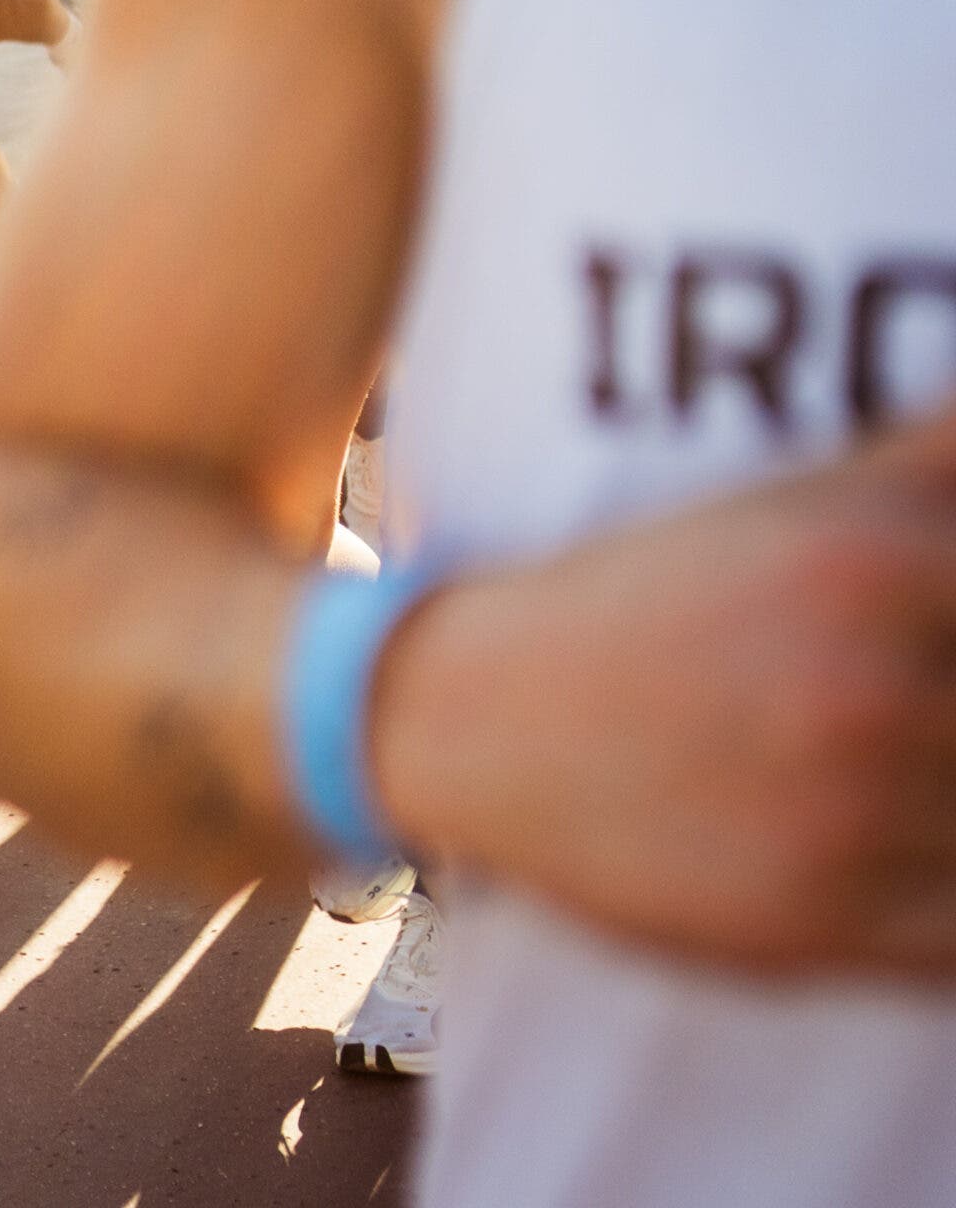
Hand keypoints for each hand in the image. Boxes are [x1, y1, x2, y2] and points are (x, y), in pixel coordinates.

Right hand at [376, 402, 955, 977]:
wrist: (475, 716)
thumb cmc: (648, 600)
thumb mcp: (793, 502)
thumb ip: (932, 460)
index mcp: (870, 562)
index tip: (944, 643)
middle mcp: (872, 686)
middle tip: (922, 703)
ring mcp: (854, 814)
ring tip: (907, 767)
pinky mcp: (830, 923)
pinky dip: (954, 895)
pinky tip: (909, 853)